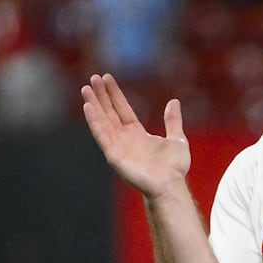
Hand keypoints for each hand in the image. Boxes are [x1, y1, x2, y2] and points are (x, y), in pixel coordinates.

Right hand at [81, 73, 189, 198]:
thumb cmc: (174, 167)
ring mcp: (117, 146)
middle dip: (101, 95)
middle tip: (93, 78)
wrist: (170, 184)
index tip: (106, 78)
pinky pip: (102, 135)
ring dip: (93, 105)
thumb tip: (174, 102)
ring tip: (86, 89)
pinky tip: (88, 107)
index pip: (122, 109)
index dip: (114, 94)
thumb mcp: (177, 138)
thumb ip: (172, 121)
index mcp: (136, 133)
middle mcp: (124, 138)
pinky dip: (94, 121)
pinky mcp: (113, 155)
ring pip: (102, 121)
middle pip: (109, 112)